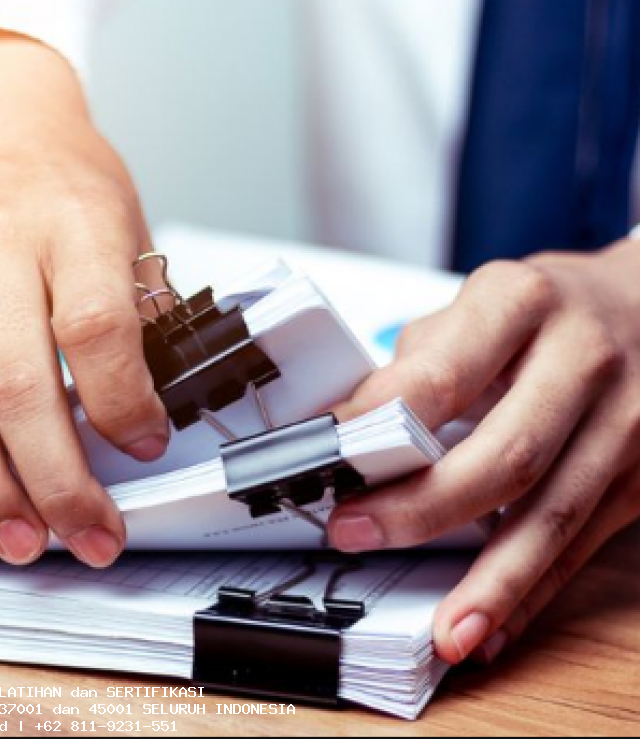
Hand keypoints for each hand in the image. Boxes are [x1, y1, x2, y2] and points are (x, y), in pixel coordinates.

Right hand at [0, 29, 168, 567]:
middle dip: (58, 481)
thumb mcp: (124, 221)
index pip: (94, 327)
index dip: (123, 403)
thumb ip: (134, 313)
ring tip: (25, 540)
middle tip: (91, 536)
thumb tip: (144, 416)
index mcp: (68, 220)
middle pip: (18, 386)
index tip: (147, 446)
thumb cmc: (61, 175)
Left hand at [327, 241, 639, 664]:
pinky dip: (533, 593)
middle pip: (505, 456)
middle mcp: (584, 360)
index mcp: (523, 304)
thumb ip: (418, 363)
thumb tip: (346, 434)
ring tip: (442, 630)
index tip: (325, 461)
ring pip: (552, 515)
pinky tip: (492, 627)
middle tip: (354, 534)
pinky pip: (583, 544)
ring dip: (491, 582)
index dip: (376, 425)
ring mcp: (628, 422)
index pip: (439, 377)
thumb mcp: (478, 303)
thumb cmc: (545, 311)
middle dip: (422, 509)